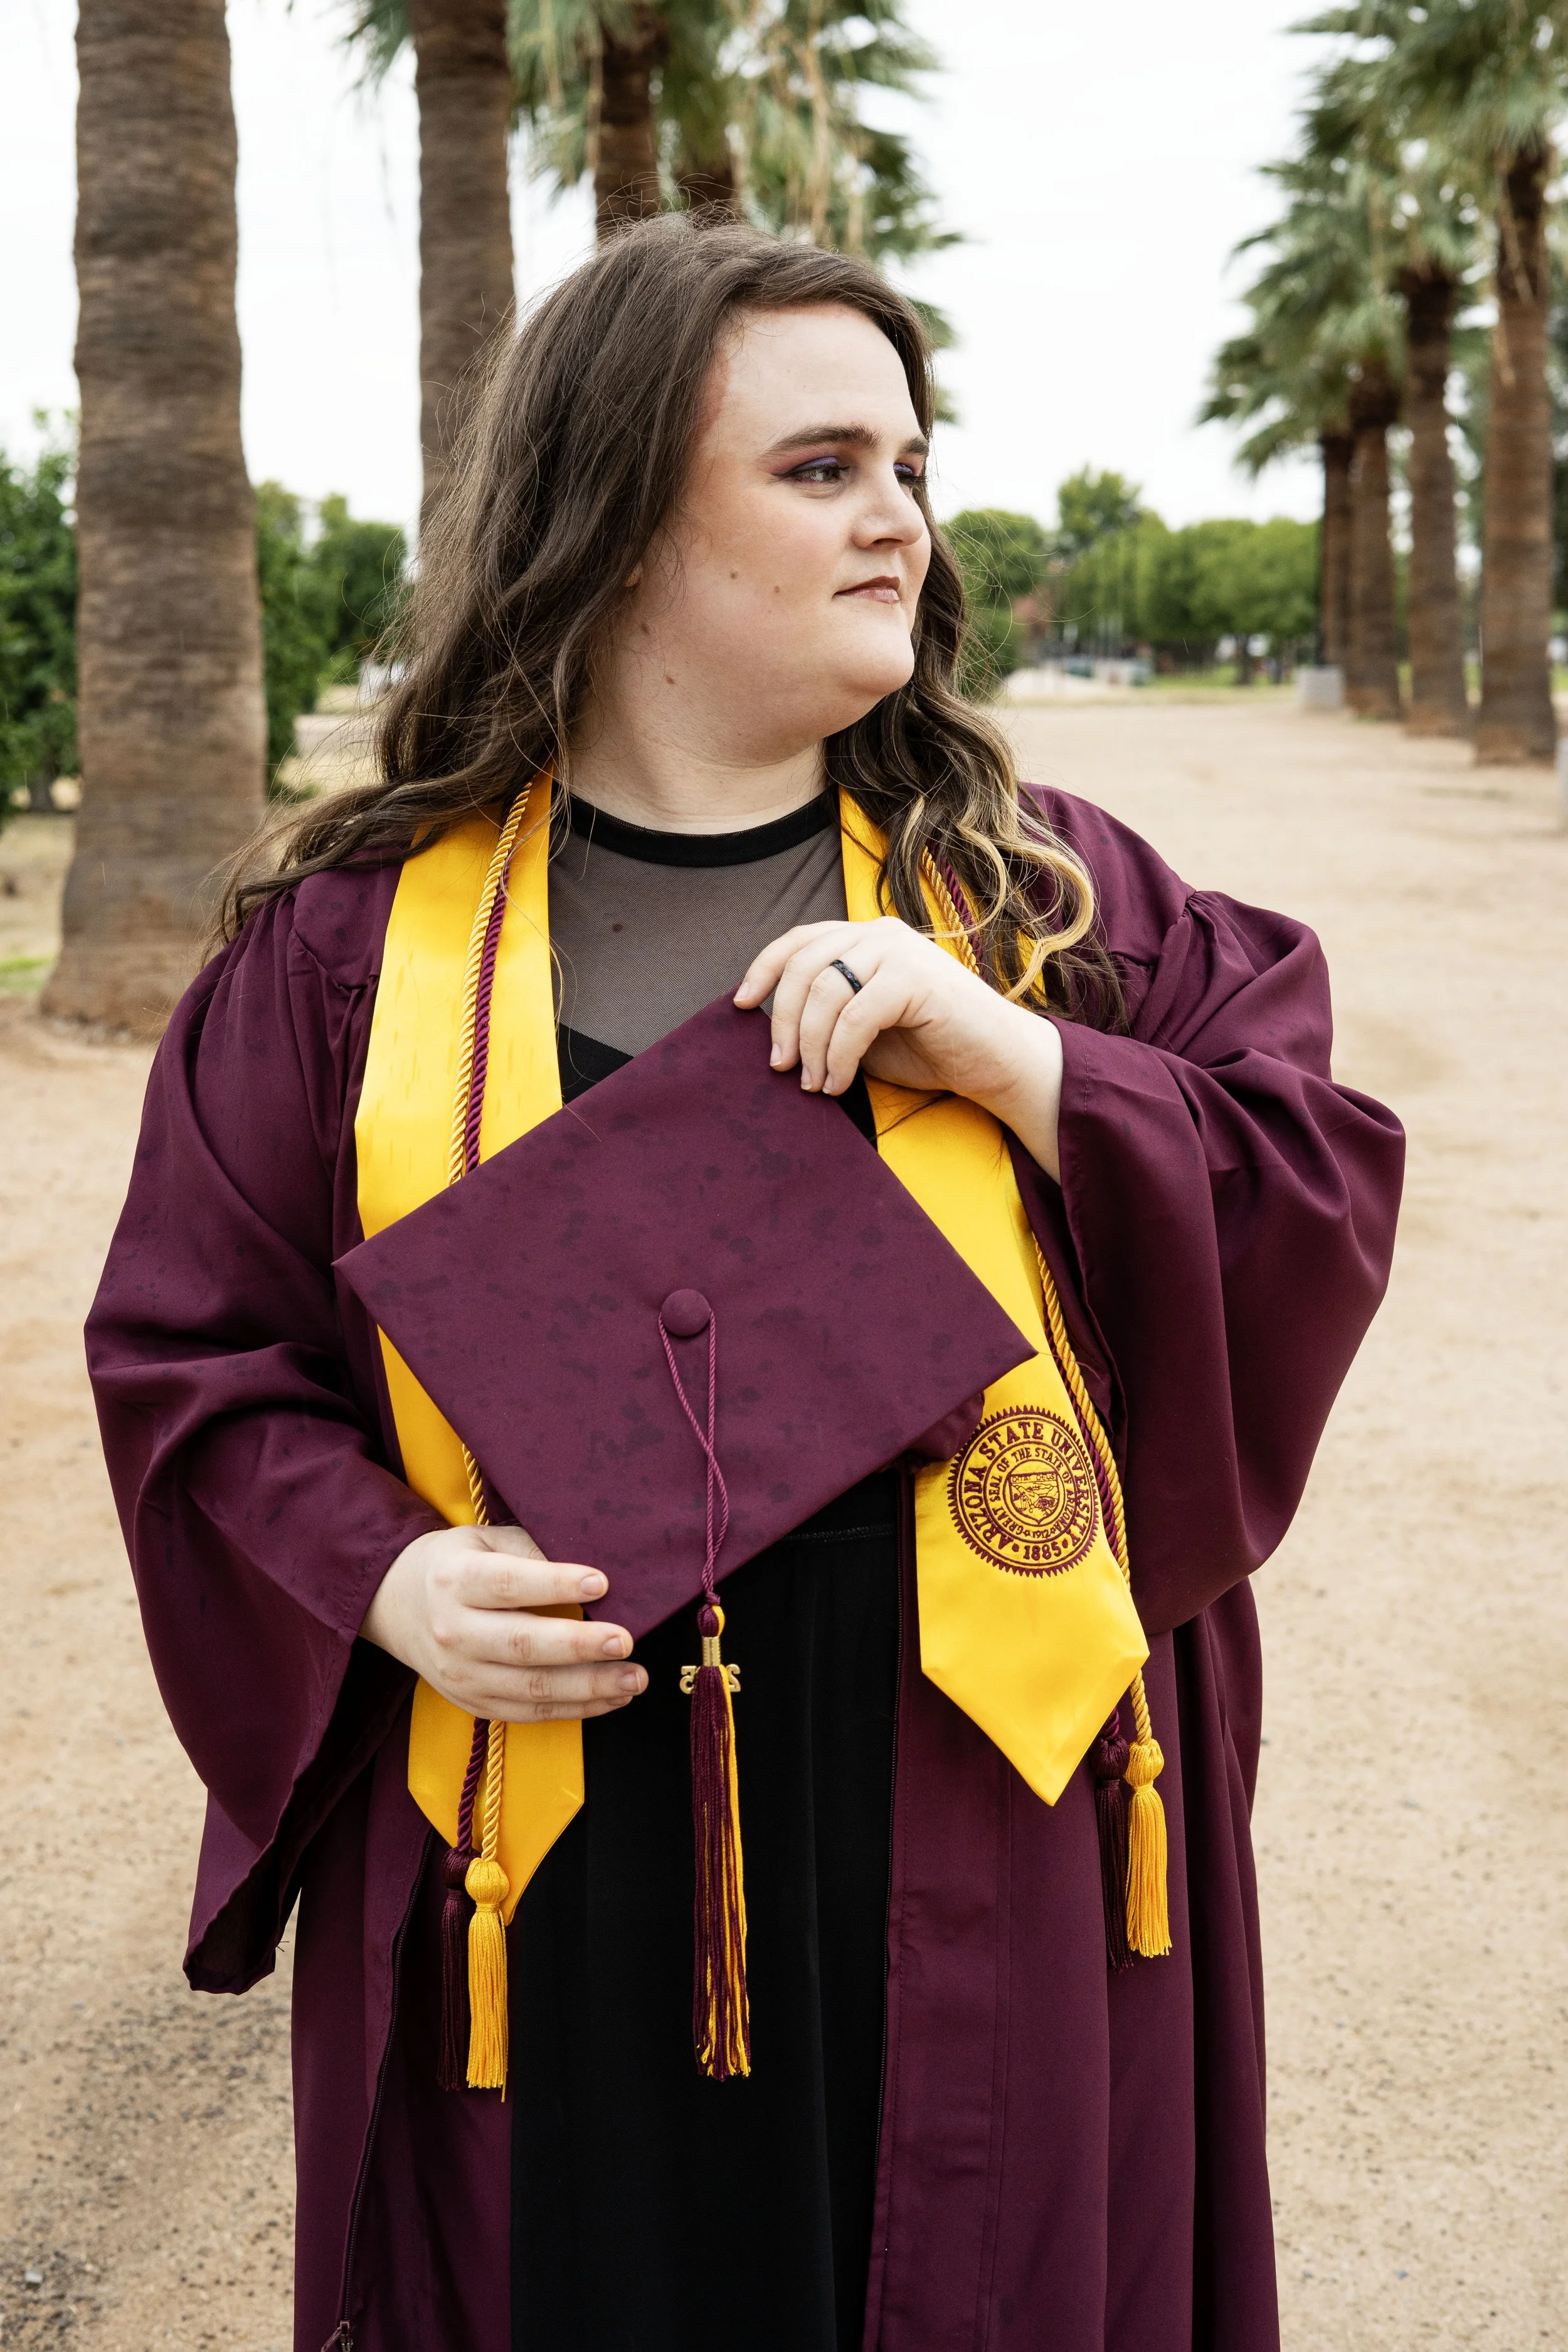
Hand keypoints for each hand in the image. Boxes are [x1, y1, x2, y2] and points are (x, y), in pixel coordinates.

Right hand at [360, 1522, 647, 1721]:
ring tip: (634, 1678)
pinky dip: (576, 1709)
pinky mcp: (474, 1703)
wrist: (396, 1607)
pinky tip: (613, 1697)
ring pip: (531, 1687)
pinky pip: (531, 1712)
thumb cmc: (456, 1565)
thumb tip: (590, 1576)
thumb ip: (531, 1551)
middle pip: (522, 1644)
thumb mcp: (484, 1540)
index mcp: (455, 1579)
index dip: (556, 1584)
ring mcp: (462, 1675)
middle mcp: (454, 1631)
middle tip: (626, 1641)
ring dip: (589, 1687)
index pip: (509, 1584)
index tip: (601, 1583)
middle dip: (579, 1646)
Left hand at [734, 917, 1064, 1180]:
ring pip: (825, 992)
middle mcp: (881, 934)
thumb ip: (827, 1017)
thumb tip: (775, 1035)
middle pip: (803, 966)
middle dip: (782, 1021)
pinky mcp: (917, 979)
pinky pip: (855, 1017)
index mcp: (867, 938)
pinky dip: (838, 1056)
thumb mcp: (864, 1029)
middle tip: (781, 1066)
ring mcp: (900, 952)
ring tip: (814, 1083)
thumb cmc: (932, 1049)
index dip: (763, 969)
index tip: (740, 1006)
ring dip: (810, 1045)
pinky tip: (837, 1083)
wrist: (997, 1062)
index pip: (800, 940)